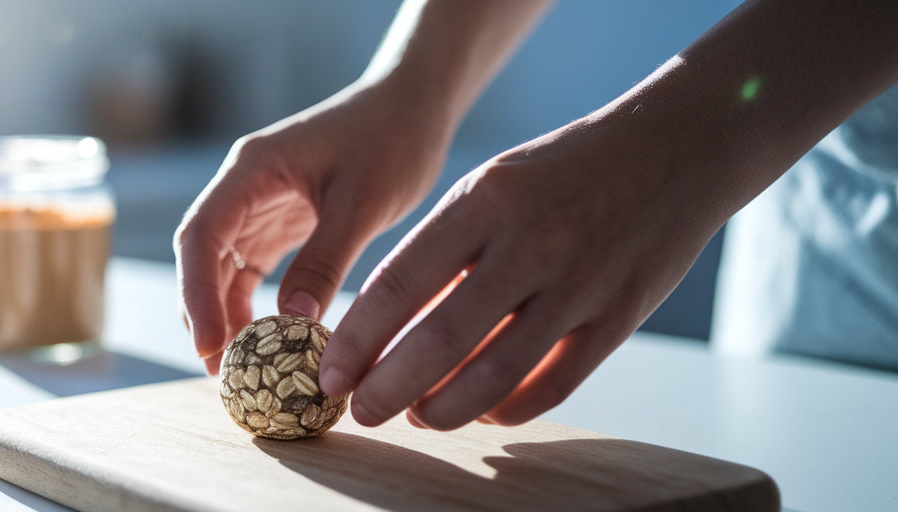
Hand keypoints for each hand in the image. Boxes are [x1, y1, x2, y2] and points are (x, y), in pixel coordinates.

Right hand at [175, 81, 453, 374]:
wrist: (414, 106)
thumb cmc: (392, 138)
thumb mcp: (363, 202)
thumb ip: (327, 259)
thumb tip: (293, 323)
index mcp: (250, 170)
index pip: (201, 236)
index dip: (196, 293)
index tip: (209, 344)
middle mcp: (243, 188)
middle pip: (200, 257)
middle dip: (202, 312)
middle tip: (219, 370)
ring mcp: (257, 208)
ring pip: (221, 270)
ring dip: (224, 315)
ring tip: (238, 368)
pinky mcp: (279, 226)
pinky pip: (252, 272)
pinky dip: (252, 307)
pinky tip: (264, 342)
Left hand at [318, 114, 731, 430]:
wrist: (676, 150)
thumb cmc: (561, 172)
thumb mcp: (490, 184)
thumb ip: (442, 250)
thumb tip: (383, 327)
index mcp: (484, 200)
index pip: (399, 286)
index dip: (356, 340)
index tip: (328, 372)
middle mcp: (530, 244)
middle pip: (440, 341)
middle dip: (388, 388)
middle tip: (360, 410)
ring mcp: (579, 285)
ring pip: (493, 376)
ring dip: (441, 409)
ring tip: (414, 416)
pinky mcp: (617, 320)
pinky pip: (550, 386)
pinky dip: (505, 410)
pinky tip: (478, 412)